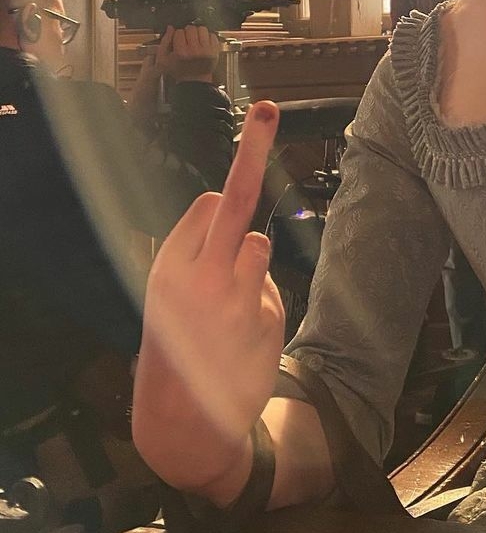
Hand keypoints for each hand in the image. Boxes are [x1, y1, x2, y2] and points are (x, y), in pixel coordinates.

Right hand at [132, 101, 283, 499]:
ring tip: (225, 308)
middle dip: (251, 152)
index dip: (223, 206)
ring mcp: (235, 296)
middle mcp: (199, 275)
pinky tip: (239, 337)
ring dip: (249, 265)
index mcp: (168, 265)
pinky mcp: (265, 317)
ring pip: (259, 244)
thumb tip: (232, 210)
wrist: (185, 422)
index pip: (212, 203)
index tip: (252, 131)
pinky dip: (261, 302)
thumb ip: (198, 253)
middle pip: (233, 198)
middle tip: (265, 110)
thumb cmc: (177, 348)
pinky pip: (271, 286)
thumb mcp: (168, 297)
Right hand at [156, 24, 221, 83]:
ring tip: (195, 41)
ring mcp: (206, 50)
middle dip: (187, 33)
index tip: (178, 41)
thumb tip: (170, 28)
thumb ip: (164, 42)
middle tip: (187, 41)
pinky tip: (203, 44)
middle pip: (191, 28)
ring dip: (198, 33)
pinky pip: (212, 35)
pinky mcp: (215, 51)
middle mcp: (194, 50)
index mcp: (181, 53)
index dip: (177, 35)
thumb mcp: (163, 60)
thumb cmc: (179, 72)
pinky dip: (208, 37)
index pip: (179, 32)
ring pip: (202, 29)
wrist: (194, 81)